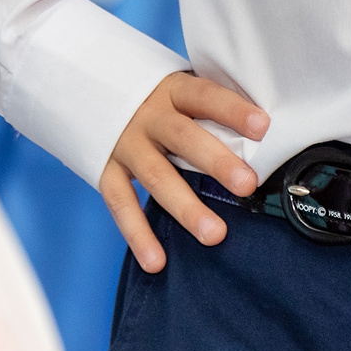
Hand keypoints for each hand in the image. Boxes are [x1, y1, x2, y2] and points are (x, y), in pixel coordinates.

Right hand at [97, 71, 269, 274]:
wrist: (87, 89)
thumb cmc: (155, 98)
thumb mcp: (178, 89)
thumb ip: (208, 109)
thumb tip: (261, 138)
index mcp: (172, 89)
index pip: (205, 96)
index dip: (233, 110)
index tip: (263, 126)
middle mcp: (147, 115)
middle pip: (184, 138)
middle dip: (216, 162)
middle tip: (246, 186)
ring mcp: (124, 143)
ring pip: (156, 176)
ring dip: (185, 207)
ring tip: (214, 234)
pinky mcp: (104, 168)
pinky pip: (121, 204)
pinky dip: (138, 234)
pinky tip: (156, 261)